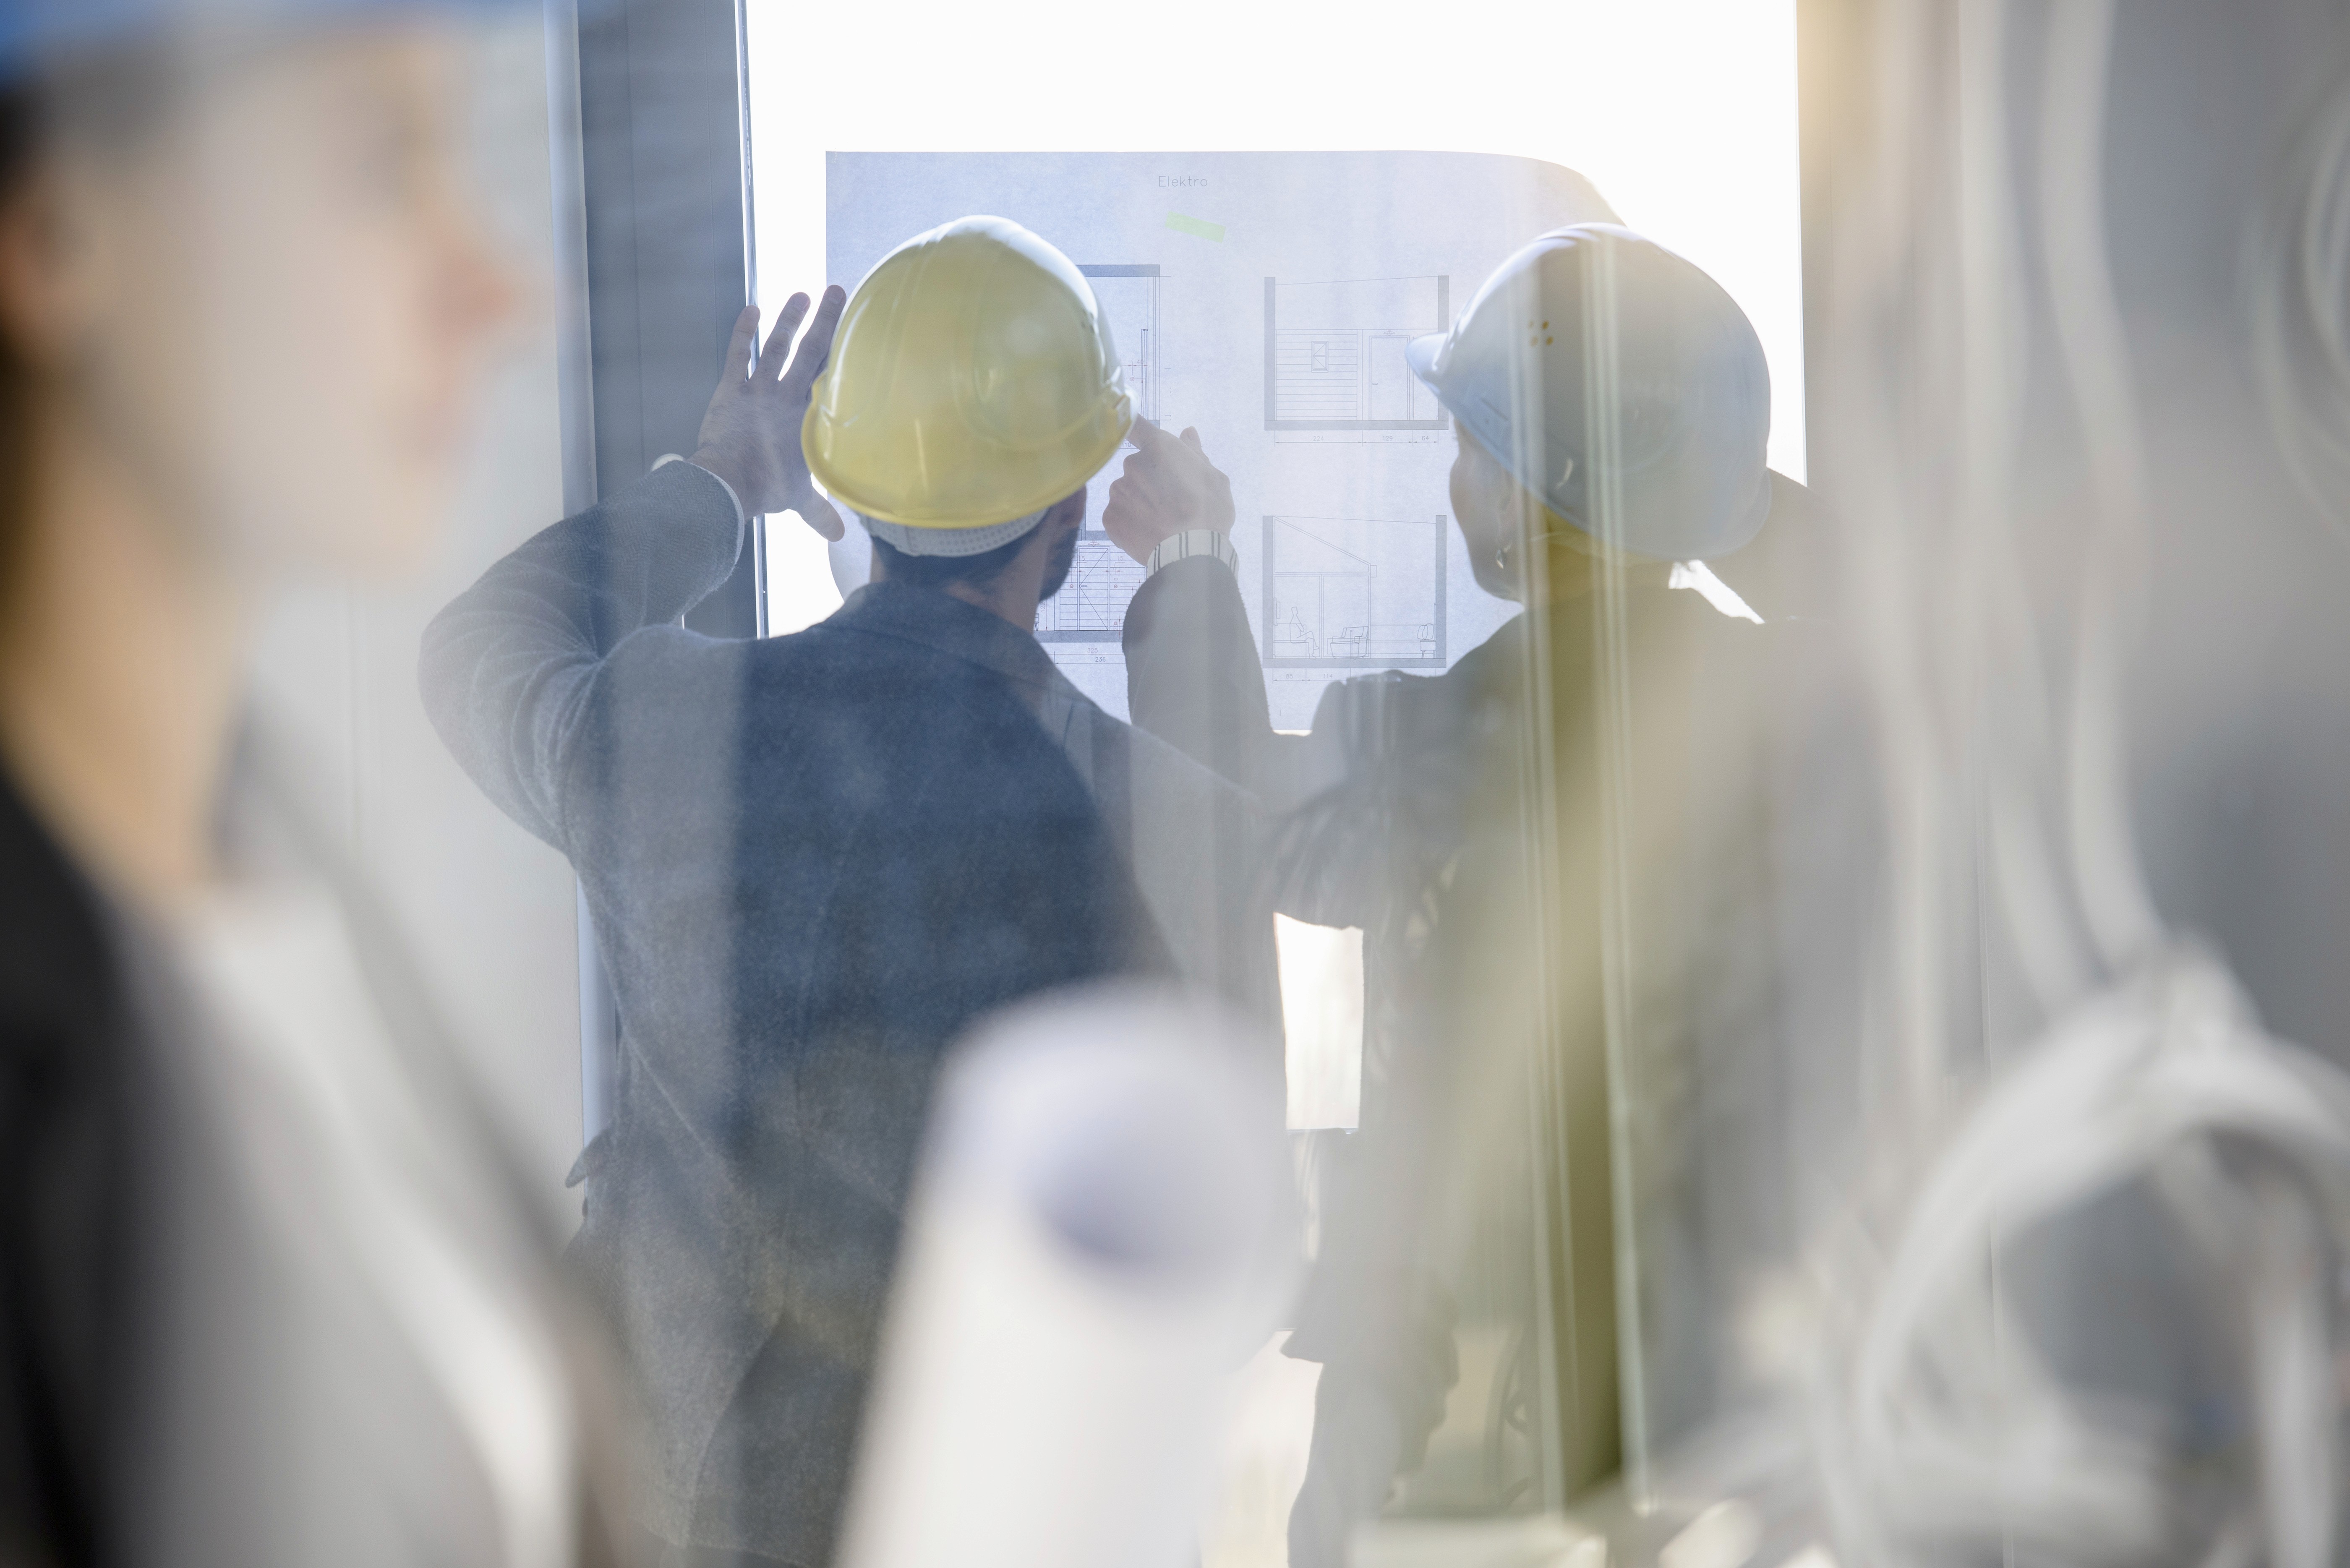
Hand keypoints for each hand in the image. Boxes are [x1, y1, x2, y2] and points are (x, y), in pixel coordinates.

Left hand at [689, 287, 846, 539]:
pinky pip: (739, 355)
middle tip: (838, 290)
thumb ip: (818, 512)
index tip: (859, 333)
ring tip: (802, 294)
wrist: (730, 483)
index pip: (831, 378)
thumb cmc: (768, 489)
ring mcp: (759, 389)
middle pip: (811, 352)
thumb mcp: (798, 499)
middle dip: (826, 321)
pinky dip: (744, 332)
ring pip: (778, 347)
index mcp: (808, 418)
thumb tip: (838, 536)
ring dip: (789, 319)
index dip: (845, 355)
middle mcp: (787, 396)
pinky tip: (751, 309)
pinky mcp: (731, 390)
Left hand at [1101, 419, 1234, 564]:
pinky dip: (1130, 522)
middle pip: (1138, 466)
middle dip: (1150, 479)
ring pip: (1127, 492)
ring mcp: (1118, 491)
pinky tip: (1149, 532)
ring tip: (1160, 521)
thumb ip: (1195, 454)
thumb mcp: (1213, 478)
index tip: (1136, 435)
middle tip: (1171, 500)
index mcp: (1159, 448)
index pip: (1137, 426)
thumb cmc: (1208, 512)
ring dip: (1139, 501)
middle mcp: (1132, 464)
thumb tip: (1188, 433)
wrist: (1190, 554)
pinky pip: (1119, 515)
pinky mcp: (1110, 517)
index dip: (1136, 430)